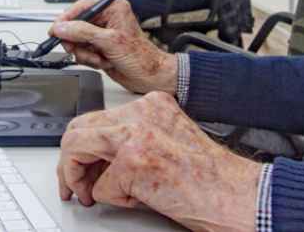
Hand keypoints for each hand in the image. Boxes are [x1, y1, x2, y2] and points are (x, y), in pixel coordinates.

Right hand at [49, 0, 176, 94]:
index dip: (66, 19)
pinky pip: (82, 53)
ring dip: (86, 54)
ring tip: (100, 57)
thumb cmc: (141, 56)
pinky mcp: (99, 49)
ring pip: (77, 42)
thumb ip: (83, 32)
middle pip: (76, 26)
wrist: (150, 76)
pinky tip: (104, 62)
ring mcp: (102, 35)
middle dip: (78, 42)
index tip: (55, 29)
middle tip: (78, 49)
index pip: (81, 7)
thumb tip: (62, 27)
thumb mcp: (109, 41)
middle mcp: (107, 19)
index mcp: (112, 8)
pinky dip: (90, 60)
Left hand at [57, 92, 261, 231]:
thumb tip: (95, 162)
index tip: (81, 167)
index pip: (98, 117)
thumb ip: (132, 141)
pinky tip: (138, 200)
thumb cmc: (209, 178)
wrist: (235, 195)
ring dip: (75, 177)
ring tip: (87, 195)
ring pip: (76, 147)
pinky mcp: (133, 161)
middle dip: (68, 161)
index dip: (82, 146)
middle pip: (79, 127)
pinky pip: (101, 186)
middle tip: (72, 186)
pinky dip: (113, 200)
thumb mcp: (167, 143)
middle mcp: (142, 112)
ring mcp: (136, 134)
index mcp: (152, 104)